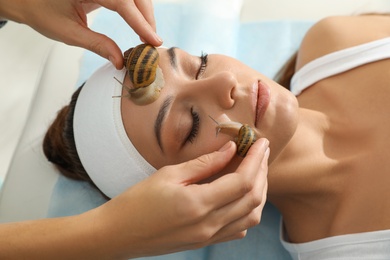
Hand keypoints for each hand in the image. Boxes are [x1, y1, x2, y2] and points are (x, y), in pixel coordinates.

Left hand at [0, 0, 161, 68]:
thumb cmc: (42, 13)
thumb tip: (120, 61)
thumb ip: (98, 45)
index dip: (140, 23)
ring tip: (147, 36)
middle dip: (147, 17)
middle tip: (152, 42)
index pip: (122, 3)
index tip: (153, 41)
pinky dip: (136, 9)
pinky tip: (139, 24)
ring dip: (144, 13)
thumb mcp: (69, 33)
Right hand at [90, 139, 269, 258]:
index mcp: (198, 204)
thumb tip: (229, 149)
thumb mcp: (168, 175)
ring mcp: (208, 237)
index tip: (261, 142)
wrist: (118, 234)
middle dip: (262, 172)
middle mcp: (208, 225)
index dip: (256, 160)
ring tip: (255, 171)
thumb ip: (203, 163)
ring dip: (258, 192)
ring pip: (251, 216)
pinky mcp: (204, 242)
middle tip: (260, 152)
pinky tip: (240, 195)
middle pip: (253, 199)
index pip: (242, 181)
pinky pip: (238, 229)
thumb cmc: (136, 202)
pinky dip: (247, 210)